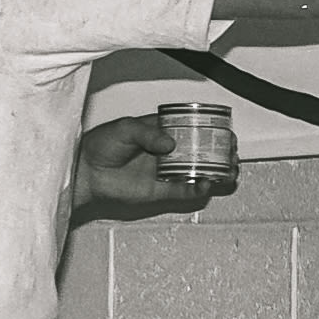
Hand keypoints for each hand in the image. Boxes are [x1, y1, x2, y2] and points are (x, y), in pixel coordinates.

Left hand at [73, 115, 218, 213]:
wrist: (85, 170)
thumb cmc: (100, 145)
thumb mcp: (125, 128)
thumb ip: (148, 133)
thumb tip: (170, 143)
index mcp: (163, 131)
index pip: (195, 129)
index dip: (213, 130)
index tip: (226, 132)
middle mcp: (168, 152)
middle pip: (204, 152)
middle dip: (223, 153)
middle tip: (233, 153)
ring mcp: (166, 171)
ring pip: (200, 172)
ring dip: (218, 172)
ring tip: (230, 170)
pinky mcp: (160, 190)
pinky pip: (184, 190)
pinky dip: (198, 188)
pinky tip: (207, 183)